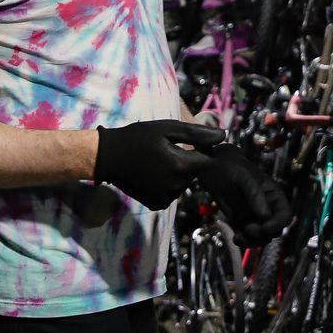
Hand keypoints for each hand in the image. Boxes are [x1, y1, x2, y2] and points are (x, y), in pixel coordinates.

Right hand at [94, 120, 224, 210]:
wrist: (108, 157)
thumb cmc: (138, 138)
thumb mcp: (168, 129)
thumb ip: (198, 134)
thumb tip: (224, 135)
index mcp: (182, 166)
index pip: (209, 160)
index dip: (201, 151)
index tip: (186, 144)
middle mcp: (177, 186)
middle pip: (195, 173)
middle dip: (188, 162)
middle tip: (167, 151)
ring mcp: (166, 197)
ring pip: (184, 184)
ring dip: (178, 174)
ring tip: (158, 162)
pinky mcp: (157, 204)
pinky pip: (171, 193)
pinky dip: (167, 185)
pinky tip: (153, 175)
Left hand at [197, 144, 293, 244]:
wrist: (215, 170)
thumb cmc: (233, 168)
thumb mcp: (245, 178)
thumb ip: (255, 196)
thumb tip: (265, 216)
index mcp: (274, 197)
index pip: (285, 215)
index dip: (278, 224)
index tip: (264, 228)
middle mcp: (268, 209)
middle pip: (274, 230)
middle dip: (262, 234)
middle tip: (247, 228)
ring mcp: (255, 218)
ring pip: (261, 238)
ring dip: (252, 241)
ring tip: (239, 237)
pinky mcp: (242, 223)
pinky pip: (247, 238)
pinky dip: (243, 241)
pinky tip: (236, 238)